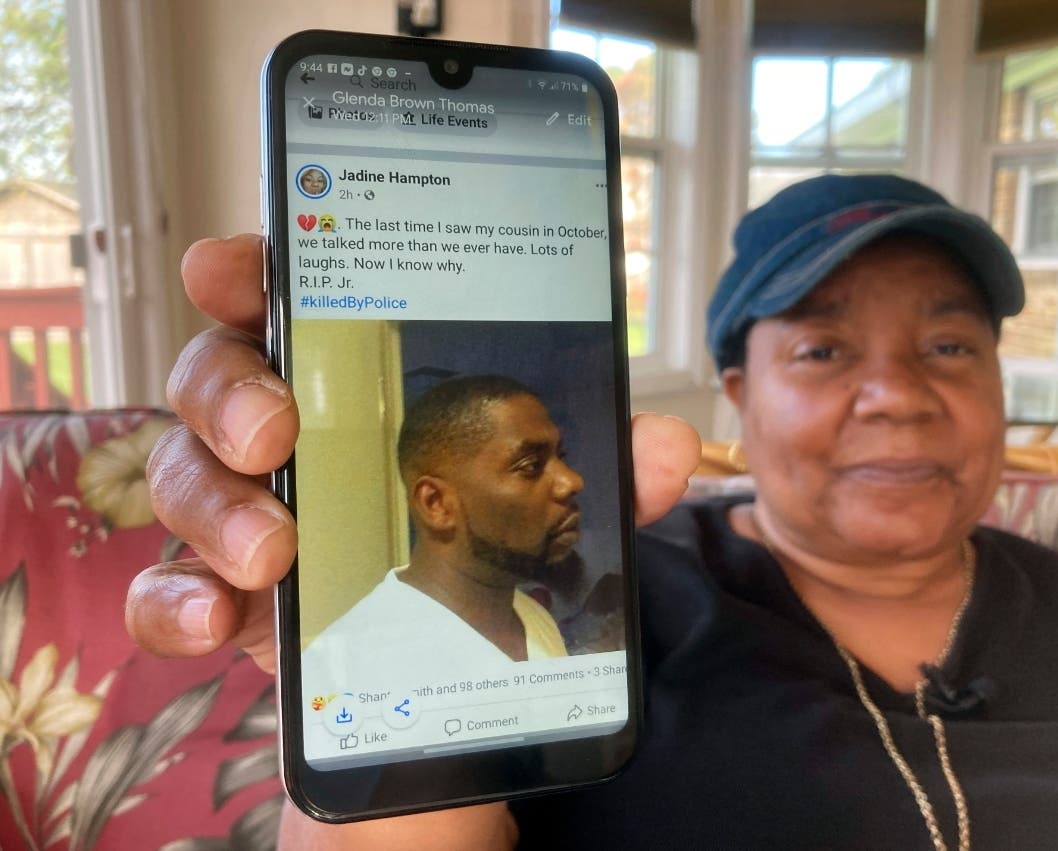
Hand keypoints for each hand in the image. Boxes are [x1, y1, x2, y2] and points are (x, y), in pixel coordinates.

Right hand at [125, 234, 700, 848]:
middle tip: (275, 433)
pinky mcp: (226, 595)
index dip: (248, 275)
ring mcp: (246, 513)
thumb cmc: (478, 552)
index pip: (286, 305)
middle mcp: (285, 435)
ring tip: (277, 552)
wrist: (433, 669)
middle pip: (214, 376)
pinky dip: (177, 599)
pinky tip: (222, 616)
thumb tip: (665, 447)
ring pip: (182, 474)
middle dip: (229, 392)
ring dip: (215, 504)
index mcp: (353, 387)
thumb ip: (605, 474)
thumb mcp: (551, 508)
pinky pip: (164, 586)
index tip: (232, 269)